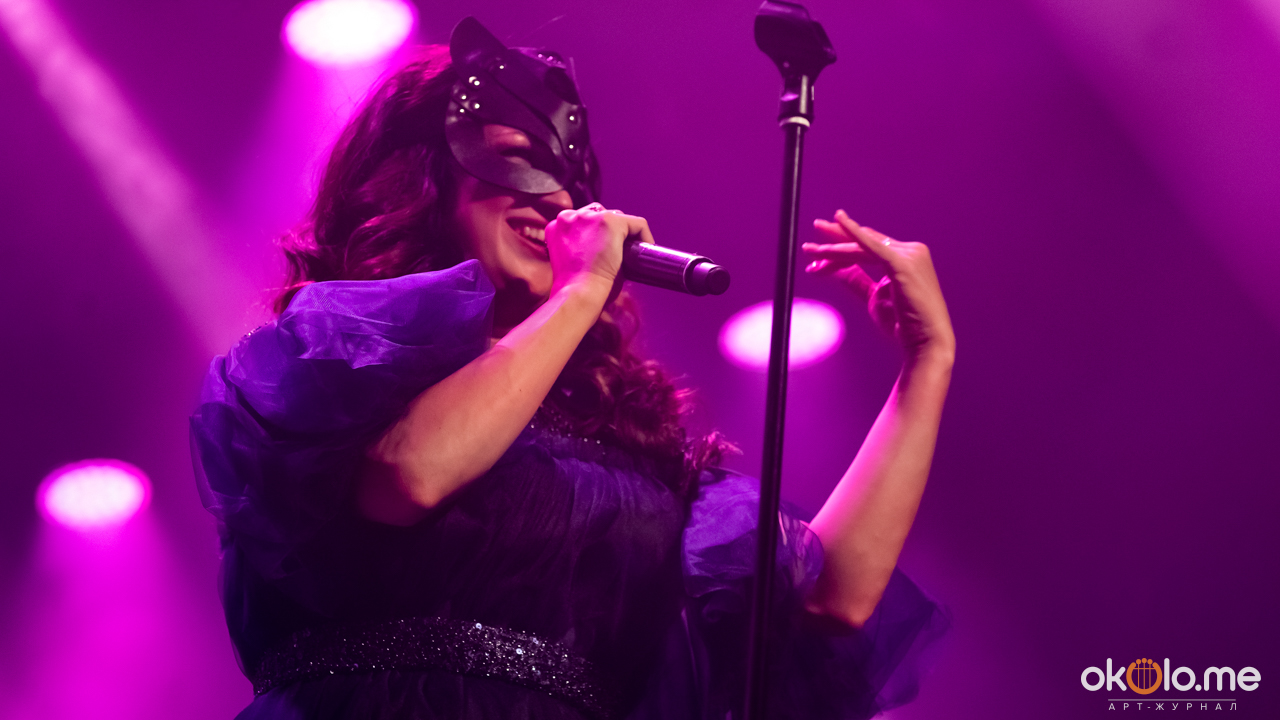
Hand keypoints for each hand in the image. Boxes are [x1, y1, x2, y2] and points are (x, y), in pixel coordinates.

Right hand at [544, 202, 653, 296]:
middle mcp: (569, 217)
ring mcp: (590, 217)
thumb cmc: (574, 288)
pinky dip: (645, 235)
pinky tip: (645, 250)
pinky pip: (637, 223)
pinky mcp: (611, 221)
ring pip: (617, 216)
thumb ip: (580, 247)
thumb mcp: (570, 261)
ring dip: (624, 233)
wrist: (578, 293)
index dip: (594, 235)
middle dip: (609, 231)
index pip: (581, 221)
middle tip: (619, 253)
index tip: (603, 250)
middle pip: (598, 214)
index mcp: (556, 226)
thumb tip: (605, 248)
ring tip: (631, 253)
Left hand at [804, 210, 953, 361]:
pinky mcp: (903, 263)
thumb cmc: (904, 324)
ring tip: (810, 249)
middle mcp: (910, 251)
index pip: (870, 247)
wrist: (926, 343)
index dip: (843, 248)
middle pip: (866, 240)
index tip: (818, 254)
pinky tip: (840, 221)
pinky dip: (854, 233)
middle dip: (838, 236)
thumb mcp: (874, 297)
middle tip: (816, 227)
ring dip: (834, 248)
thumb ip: (856, 280)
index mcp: (906, 258)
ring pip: (862, 247)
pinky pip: (872, 247)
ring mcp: (909, 255)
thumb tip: (834, 268)